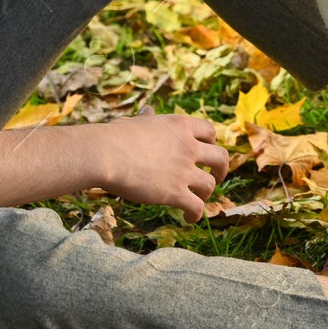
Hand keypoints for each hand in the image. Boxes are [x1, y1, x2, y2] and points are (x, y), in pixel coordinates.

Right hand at [95, 107, 229, 218]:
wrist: (105, 154)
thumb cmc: (115, 137)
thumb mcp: (137, 122)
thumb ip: (148, 119)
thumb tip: (147, 111)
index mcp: (181, 126)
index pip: (210, 131)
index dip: (210, 142)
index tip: (205, 151)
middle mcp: (188, 146)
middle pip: (221, 157)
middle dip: (222, 169)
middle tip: (216, 176)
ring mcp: (184, 170)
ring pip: (209, 185)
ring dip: (206, 194)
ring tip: (198, 200)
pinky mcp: (176, 192)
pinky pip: (197, 207)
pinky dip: (196, 214)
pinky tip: (189, 218)